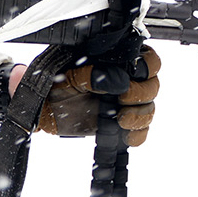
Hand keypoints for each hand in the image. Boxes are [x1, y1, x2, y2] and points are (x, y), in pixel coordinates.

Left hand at [38, 46, 162, 145]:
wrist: (45, 107)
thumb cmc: (58, 83)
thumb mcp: (71, 75)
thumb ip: (92, 74)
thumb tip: (118, 82)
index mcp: (120, 63)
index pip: (149, 61)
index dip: (148, 68)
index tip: (133, 77)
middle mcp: (128, 82)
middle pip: (152, 87)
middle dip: (141, 94)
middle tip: (123, 99)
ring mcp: (126, 105)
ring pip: (148, 109)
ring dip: (139, 116)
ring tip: (122, 119)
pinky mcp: (121, 125)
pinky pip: (139, 132)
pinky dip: (136, 135)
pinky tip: (125, 135)